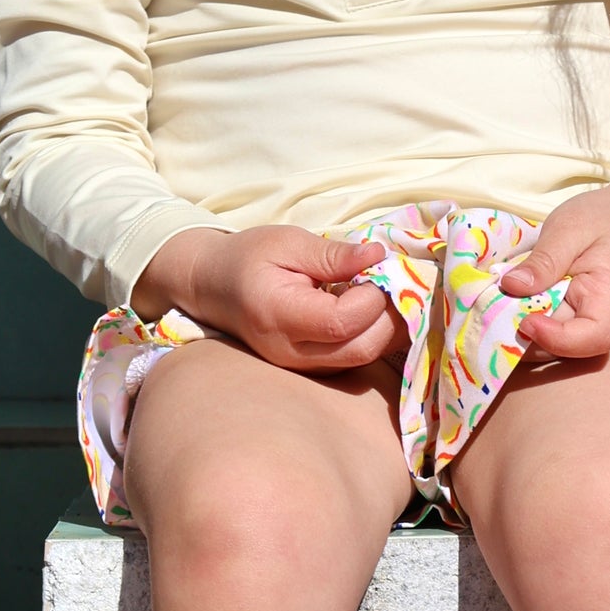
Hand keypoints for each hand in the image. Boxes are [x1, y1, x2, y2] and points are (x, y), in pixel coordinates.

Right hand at [133, 224, 400, 372]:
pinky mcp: (313, 367)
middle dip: (389, 315)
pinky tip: (375, 307)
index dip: (372, 298)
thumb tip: (378, 255)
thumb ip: (333, 254)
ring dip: (388, 326)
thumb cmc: (249, 258)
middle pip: (361, 348)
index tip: (379, 268)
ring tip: (387, 290)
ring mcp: (302, 366)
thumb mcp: (288, 243)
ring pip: (364, 358)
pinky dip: (377, 334)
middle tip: (394, 280)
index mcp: (278, 316)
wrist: (215, 287)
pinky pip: (357, 358)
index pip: (341, 322)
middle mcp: (290, 351)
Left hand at [501, 171, 609, 361]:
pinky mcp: (579, 326)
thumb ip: (544, 260)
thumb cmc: (605, 221)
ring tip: (500, 302)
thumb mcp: (570, 229)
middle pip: (566, 348)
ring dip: (523, 332)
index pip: (593, 337)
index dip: (556, 339)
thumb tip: (511, 286)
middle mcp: (609, 324)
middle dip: (527, 336)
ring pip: (554, 347)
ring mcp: (594, 328)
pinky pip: (553, 336)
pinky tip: (514, 303)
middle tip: (495, 309)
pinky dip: (530, 323)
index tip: (524, 321)